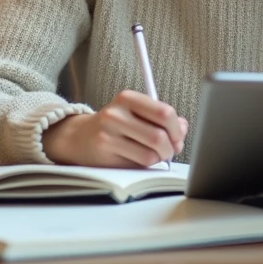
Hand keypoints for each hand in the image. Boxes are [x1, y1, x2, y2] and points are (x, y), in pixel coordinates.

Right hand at [42, 90, 186, 167]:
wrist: (78, 136)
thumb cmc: (115, 124)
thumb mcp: (136, 112)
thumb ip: (161, 118)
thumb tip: (184, 128)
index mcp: (127, 98)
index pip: (164, 113)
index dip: (177, 128)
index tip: (178, 136)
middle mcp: (116, 114)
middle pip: (159, 136)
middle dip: (171, 147)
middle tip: (170, 150)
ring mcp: (108, 136)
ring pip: (150, 154)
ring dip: (159, 158)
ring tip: (155, 154)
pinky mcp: (105, 155)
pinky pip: (138, 165)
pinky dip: (146, 165)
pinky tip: (140, 159)